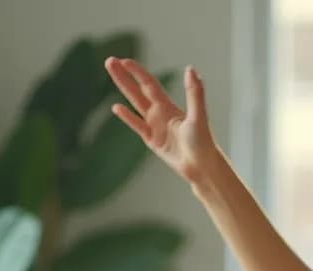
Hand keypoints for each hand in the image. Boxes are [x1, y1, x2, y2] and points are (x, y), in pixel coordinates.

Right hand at [105, 57, 220, 183]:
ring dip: (122, 89)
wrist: (201, 166)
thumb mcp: (198, 115)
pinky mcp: (152, 141)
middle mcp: (160, 113)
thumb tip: (191, 69)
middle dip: (123, 76)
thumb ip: (194, 93)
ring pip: (134, 103)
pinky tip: (116, 107)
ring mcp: (155, 126)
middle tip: (109, 61)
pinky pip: (136, 125)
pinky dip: (126, 116)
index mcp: (169, 106)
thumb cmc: (203, 141)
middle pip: (137, 90)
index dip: (137, 72)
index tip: (124, 61)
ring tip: (111, 76)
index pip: (149, 84)